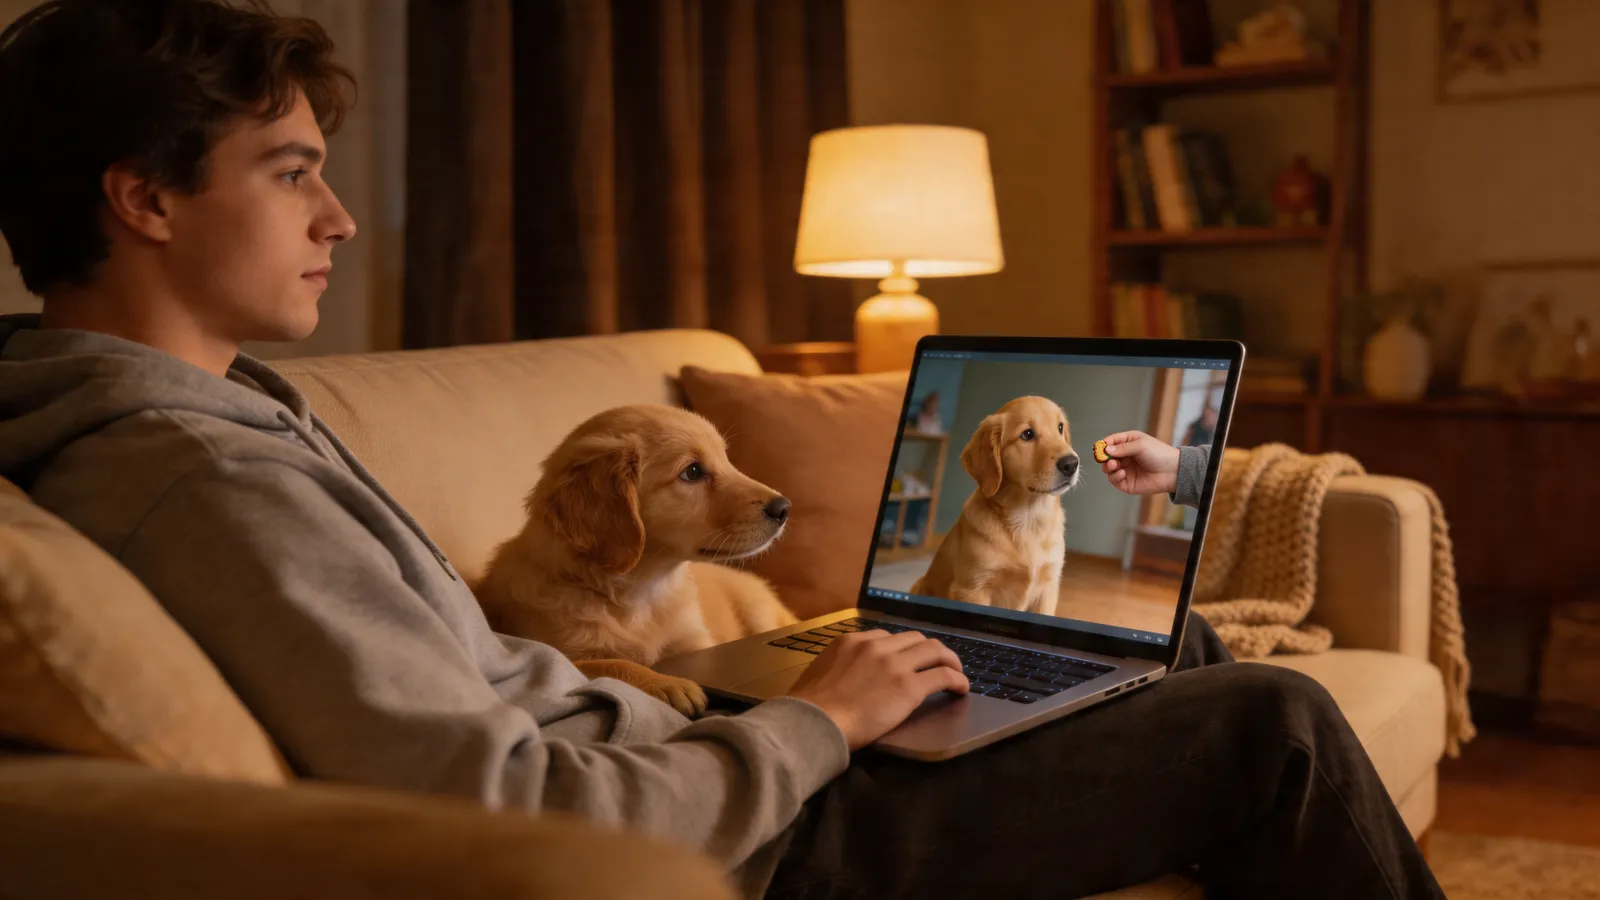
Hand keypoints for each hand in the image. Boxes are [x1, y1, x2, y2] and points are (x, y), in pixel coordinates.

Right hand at [786, 630, 968, 750]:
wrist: (815, 721)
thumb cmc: (809, 706)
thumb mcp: (818, 673)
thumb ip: (836, 667)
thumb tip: (840, 678)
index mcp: (851, 642)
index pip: (886, 636)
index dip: (901, 648)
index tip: (906, 660)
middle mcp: (876, 646)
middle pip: (914, 638)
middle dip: (928, 650)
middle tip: (936, 663)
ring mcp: (895, 664)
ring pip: (934, 650)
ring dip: (948, 660)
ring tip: (955, 672)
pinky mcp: (910, 687)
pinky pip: (943, 676)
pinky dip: (957, 679)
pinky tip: (961, 688)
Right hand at [1100, 430, 1180, 495]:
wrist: (1172, 471)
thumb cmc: (1159, 454)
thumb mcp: (1140, 445)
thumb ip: (1122, 448)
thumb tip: (1106, 450)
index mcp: (1128, 443)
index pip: (1111, 442)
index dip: (1103, 445)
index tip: (1098, 448)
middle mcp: (1125, 456)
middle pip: (1106, 457)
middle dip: (1104, 458)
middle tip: (1106, 459)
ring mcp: (1126, 470)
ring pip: (1108, 469)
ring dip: (1108, 467)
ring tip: (1114, 466)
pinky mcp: (1127, 483)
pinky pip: (1114, 480)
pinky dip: (1115, 477)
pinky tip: (1122, 474)